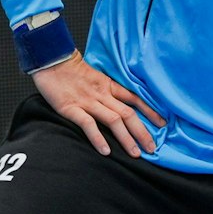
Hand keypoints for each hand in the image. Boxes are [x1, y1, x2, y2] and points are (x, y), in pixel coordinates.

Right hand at [33, 54, 165, 157]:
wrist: (50, 59)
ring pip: (113, 121)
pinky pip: (88, 125)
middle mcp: (102, 95)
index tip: (162, 124)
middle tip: (152, 148)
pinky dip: (98, 138)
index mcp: (108, 86)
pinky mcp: (71, 108)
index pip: (134, 99)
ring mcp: (87, 102)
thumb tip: (117, 103)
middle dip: (142, 132)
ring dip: (126, 138)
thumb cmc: (69, 70)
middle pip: (128, 114)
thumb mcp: (94, 77)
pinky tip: (106, 151)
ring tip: (135, 154)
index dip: (150, 111)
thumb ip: (105, 89)